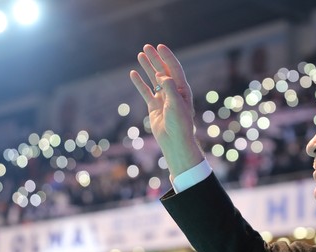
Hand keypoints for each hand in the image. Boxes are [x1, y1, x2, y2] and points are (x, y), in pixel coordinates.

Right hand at [130, 44, 202, 176]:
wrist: (174, 141)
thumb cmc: (179, 123)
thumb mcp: (176, 103)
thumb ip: (170, 87)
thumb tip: (161, 75)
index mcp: (182, 89)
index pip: (174, 69)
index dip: (167, 57)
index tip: (159, 47)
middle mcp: (173, 92)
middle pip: (163, 71)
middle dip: (155, 59)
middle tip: (146, 47)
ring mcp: (163, 99)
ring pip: (153, 79)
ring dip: (147, 67)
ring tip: (140, 55)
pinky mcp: (154, 107)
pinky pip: (146, 91)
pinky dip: (139, 83)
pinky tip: (133, 73)